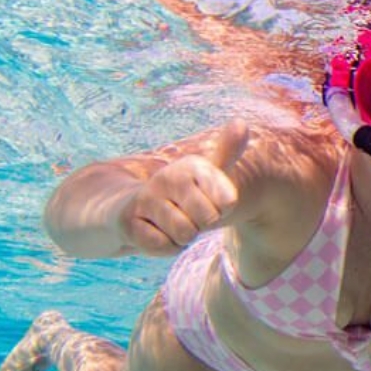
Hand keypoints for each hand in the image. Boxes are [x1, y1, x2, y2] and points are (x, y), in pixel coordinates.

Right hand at [118, 121, 247, 255]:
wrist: (130, 209)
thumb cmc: (179, 194)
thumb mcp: (205, 174)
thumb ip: (226, 153)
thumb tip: (242, 123)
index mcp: (192, 164)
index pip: (228, 202)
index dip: (221, 210)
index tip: (206, 202)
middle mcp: (168, 176)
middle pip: (208, 220)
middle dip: (201, 226)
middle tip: (186, 216)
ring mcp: (146, 198)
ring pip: (185, 234)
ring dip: (182, 238)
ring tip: (169, 224)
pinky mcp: (128, 222)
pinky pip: (163, 246)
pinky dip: (164, 247)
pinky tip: (154, 233)